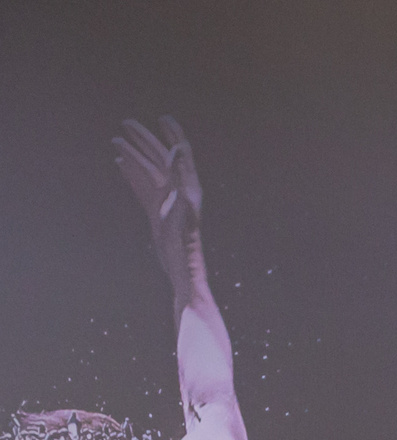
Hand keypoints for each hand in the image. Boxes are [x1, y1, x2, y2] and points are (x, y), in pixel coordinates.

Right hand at [111, 117, 200, 290]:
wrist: (182, 272)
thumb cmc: (184, 247)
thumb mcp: (182, 212)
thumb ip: (180, 181)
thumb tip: (177, 150)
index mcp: (188, 188)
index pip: (181, 154)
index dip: (174, 134)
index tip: (163, 117)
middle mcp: (179, 191)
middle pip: (161, 158)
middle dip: (145, 139)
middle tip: (126, 122)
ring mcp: (167, 201)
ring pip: (148, 171)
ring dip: (134, 154)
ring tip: (115, 139)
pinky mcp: (157, 212)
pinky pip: (142, 187)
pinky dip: (131, 173)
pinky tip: (119, 163)